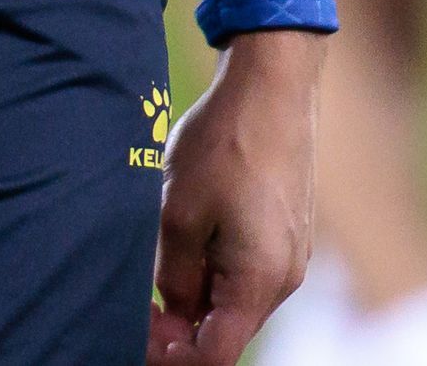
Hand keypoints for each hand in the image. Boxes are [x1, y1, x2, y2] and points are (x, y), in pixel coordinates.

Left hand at [152, 30, 322, 363]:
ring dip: (193, 295)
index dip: (171, 356)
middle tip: (137, 304)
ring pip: (234, 301)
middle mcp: (284, 279)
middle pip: (226, 331)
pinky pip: (245, 272)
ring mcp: (289, 256)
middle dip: (179, 327)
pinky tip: (183, 239)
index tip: (137, 335)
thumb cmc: (225, 146)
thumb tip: (171, 314)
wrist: (272, 89)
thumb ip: (172, 276)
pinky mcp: (285, 234)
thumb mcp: (178, 214)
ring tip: (157, 260)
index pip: (215, 355)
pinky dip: (212, 270)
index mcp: (260, 282)